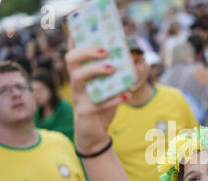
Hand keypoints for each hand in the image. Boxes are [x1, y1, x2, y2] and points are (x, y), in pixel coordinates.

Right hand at [64, 36, 128, 153]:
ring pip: (78, 78)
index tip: (81, 18)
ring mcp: (78, 97)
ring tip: (113, 68)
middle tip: (104, 49)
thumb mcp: (111, 89)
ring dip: (95, 70)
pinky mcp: (84, 112)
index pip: (75, 50)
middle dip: (86, 51)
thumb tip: (136, 61)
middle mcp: (76, 82)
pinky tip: (126, 95)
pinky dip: (113, 99)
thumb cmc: (103, 106)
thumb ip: (118, 75)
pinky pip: (96, 103)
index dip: (76, 35)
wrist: (96, 134)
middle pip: (71, 59)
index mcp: (81, 73)